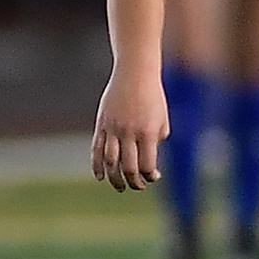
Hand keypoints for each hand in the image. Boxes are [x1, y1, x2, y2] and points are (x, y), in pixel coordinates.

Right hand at [90, 71, 168, 189]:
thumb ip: (157, 140)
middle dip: (133, 182)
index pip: (147, 166)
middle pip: (129, 168)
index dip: (150, 176)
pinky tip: (100, 176)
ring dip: (114, 179)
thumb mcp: (161, 118)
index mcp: (148, 133)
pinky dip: (97, 166)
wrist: (135, 72)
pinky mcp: (101, 124)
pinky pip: (96, 150)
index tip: (153, 177)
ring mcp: (113, 129)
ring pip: (110, 163)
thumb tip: (148, 160)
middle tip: (137, 186)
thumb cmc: (152, 96)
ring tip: (120, 186)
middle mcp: (129, 133)